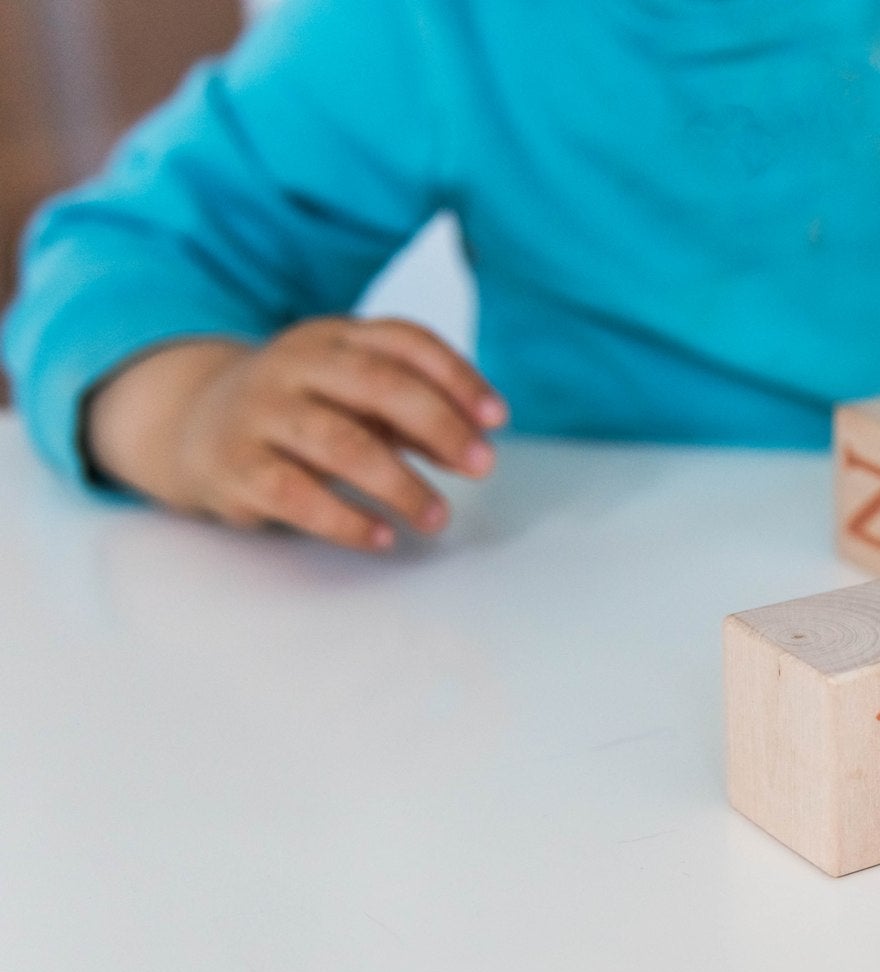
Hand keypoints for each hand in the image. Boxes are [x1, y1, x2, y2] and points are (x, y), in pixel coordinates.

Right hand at [86, 318, 505, 552]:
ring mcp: (259, 411)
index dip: (457, 377)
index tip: (497, 418)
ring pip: (339, 443)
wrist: (192, 421)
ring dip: (399, 484)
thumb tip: (476, 446)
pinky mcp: (234, 464)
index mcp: (334, 337)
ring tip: (437, 517)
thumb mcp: (357, 397)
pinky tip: (381, 536)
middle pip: (377, 384)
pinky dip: (344, 519)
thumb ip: (414, 415)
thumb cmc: (303, 410)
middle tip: (482, 466)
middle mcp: (294, 364)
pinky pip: (294, 493)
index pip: (405, 341)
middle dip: (439, 426)